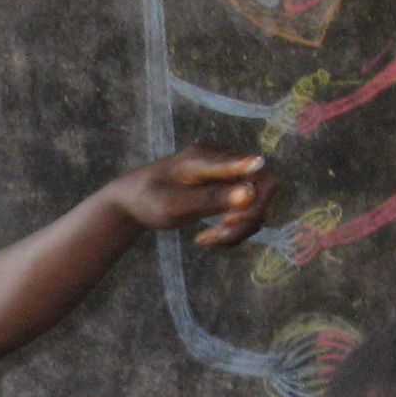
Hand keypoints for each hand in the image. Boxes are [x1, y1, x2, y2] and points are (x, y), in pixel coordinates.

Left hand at [111, 145, 277, 247]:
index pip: (250, 164)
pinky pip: (246, 213)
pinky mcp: (229, 191)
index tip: (245, 201)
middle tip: (221, 231)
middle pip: (264, 185)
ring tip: (207, 239)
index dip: (258, 185)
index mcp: (207, 157)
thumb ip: (212, 198)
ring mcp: (229, 176)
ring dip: (239, 228)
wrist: (132, 201)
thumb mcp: (175, 204)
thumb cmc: (148, 198)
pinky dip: (233, 231)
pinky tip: (209, 238)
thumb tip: (250, 192)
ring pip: (257, 204)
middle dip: (247, 216)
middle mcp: (224, 162)